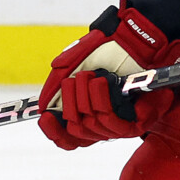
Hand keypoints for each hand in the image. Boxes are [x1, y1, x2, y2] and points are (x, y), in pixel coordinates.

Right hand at [36, 2, 179, 148]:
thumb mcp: (72, 66)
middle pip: (77, 132)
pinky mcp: (137, 123)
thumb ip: (56, 88)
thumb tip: (43, 108)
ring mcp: (120, 125)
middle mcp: (104, 124)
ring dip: (85, 97)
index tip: (45, 117)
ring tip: (90, 76)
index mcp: (88, 116)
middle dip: (70, 103)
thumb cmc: (106, 52)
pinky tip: (101, 82)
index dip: (55, 132)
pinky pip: (111, 121)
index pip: (69, 139)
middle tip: (73, 80)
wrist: (133, 41)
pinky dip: (101, 100)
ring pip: (92, 126)